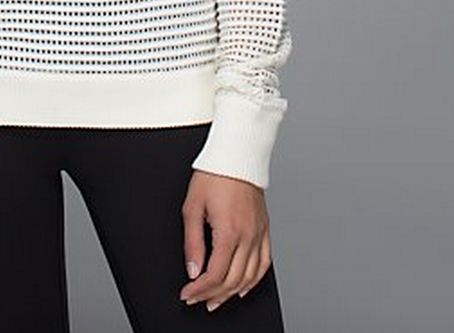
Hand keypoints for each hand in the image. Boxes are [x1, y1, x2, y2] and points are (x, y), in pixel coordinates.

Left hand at [179, 170, 271, 311]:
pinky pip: (265, 263)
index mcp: (229, 231)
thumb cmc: (214, 175)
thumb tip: (193, 269)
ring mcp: (259, 233)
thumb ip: (192, 242)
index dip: (200, 289)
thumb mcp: (192, 206)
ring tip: (216, 299)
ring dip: (232, 293)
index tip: (188, 293)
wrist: (237, 155)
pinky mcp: (265, 229)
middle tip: (198, 299)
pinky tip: (244, 287)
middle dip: (213, 295)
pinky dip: (255, 280)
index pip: (215, 274)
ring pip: (250, 276)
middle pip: (233, 280)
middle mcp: (248, 235)